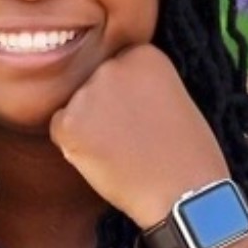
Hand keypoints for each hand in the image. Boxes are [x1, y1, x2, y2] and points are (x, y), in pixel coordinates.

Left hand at [49, 44, 226, 224]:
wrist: (186, 193)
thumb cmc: (188, 155)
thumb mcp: (172, 98)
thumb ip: (140, 84)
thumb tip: (109, 93)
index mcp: (143, 54)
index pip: (115, 71)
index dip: (126, 101)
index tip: (145, 121)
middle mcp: (113, 65)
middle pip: (91, 87)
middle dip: (103, 112)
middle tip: (134, 140)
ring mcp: (89, 92)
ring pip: (74, 109)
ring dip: (89, 131)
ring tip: (123, 153)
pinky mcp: (69, 121)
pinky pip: (60, 132)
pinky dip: (75, 151)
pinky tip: (107, 162)